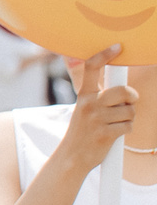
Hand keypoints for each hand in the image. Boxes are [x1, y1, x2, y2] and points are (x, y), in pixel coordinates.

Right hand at [51, 45, 134, 175]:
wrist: (72, 157)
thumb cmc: (83, 131)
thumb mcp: (84, 109)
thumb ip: (98, 95)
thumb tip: (118, 84)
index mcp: (84, 96)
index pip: (92, 68)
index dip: (105, 55)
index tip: (117, 47)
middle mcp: (88, 104)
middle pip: (122, 91)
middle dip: (132, 97)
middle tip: (130, 101)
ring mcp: (96, 119)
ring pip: (130, 111)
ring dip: (129, 118)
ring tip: (115, 123)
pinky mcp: (104, 134)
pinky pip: (129, 126)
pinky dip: (126, 131)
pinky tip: (114, 134)